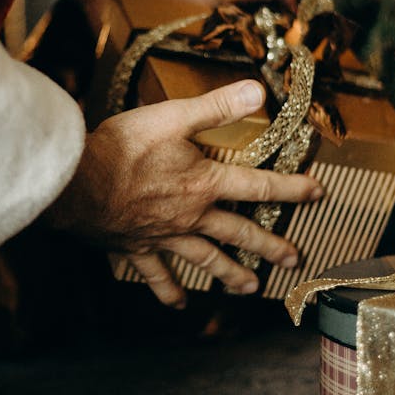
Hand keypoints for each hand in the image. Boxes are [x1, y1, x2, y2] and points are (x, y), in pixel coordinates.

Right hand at [46, 79, 322, 307]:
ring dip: (230, 274)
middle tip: (294, 261)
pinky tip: (178, 303)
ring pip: (205, 260)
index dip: (291, 189)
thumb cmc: (122, 148)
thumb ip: (216, 107)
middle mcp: (191, 216)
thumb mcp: (172, 117)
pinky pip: (157, 275)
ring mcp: (164, 236)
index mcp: (204, 183)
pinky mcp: (136, 248)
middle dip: (270, 246)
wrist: (76, 184)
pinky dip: (168, 290)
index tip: (318, 194)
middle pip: (239, 233)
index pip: (257, 186)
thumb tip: (258, 91)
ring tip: (251, 289)